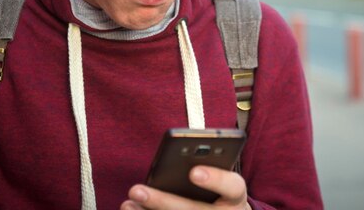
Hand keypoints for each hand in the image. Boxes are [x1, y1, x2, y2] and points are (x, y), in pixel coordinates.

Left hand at [120, 165, 250, 209]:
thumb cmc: (219, 192)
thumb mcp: (221, 180)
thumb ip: (206, 165)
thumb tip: (173, 159)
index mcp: (236, 196)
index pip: (232, 185)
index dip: (214, 179)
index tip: (193, 171)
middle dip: (163, 201)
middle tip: (135, 190)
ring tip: (127, 203)